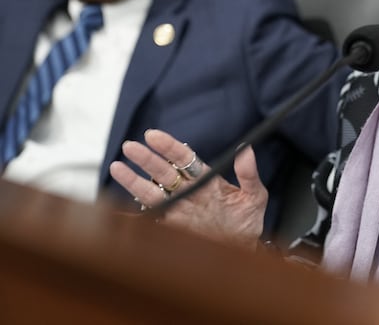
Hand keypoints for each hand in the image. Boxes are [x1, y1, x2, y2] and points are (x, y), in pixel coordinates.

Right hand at [109, 129, 267, 249]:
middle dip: (146, 159)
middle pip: (163, 171)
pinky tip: (118, 212)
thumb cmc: (248, 221)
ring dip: (134, 181)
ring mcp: (179, 209)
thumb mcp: (255, 196)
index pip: (184, 158)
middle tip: (130, 146)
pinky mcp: (173, 228)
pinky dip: (133, 217)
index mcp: (206, 179)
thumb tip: (247, 149)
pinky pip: (151, 220)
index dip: (168, 146)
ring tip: (117, 168)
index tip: (152, 135)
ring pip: (153, 192)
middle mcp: (188, 191)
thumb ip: (249, 174)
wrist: (244, 249)